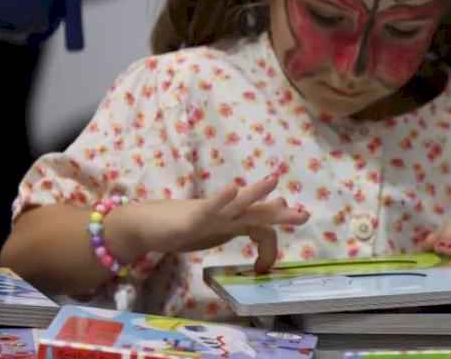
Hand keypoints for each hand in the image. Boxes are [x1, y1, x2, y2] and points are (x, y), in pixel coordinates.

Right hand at [108, 176, 308, 273]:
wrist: (146, 223)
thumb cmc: (182, 226)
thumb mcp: (218, 230)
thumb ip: (241, 226)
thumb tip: (266, 224)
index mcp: (233, 221)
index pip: (261, 227)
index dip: (270, 245)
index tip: (264, 268)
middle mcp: (226, 214)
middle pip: (258, 213)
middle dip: (281, 215)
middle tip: (304, 216)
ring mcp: (211, 213)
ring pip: (238, 203)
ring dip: (256, 192)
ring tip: (273, 181)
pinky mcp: (193, 216)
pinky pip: (210, 206)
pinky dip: (222, 198)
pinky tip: (232, 190)